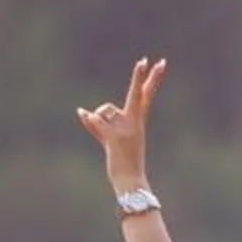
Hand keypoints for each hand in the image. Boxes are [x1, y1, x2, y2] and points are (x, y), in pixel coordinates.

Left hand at [76, 57, 164, 192]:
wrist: (130, 182)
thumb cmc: (121, 162)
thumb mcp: (109, 140)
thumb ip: (96, 125)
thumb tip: (80, 111)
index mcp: (137, 121)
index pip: (146, 95)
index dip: (152, 79)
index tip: (160, 63)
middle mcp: (134, 122)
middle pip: (138, 94)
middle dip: (140, 77)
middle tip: (145, 60)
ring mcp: (126, 129)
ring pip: (104, 110)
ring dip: (97, 119)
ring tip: (105, 138)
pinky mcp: (115, 137)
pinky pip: (96, 120)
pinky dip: (89, 121)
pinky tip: (82, 116)